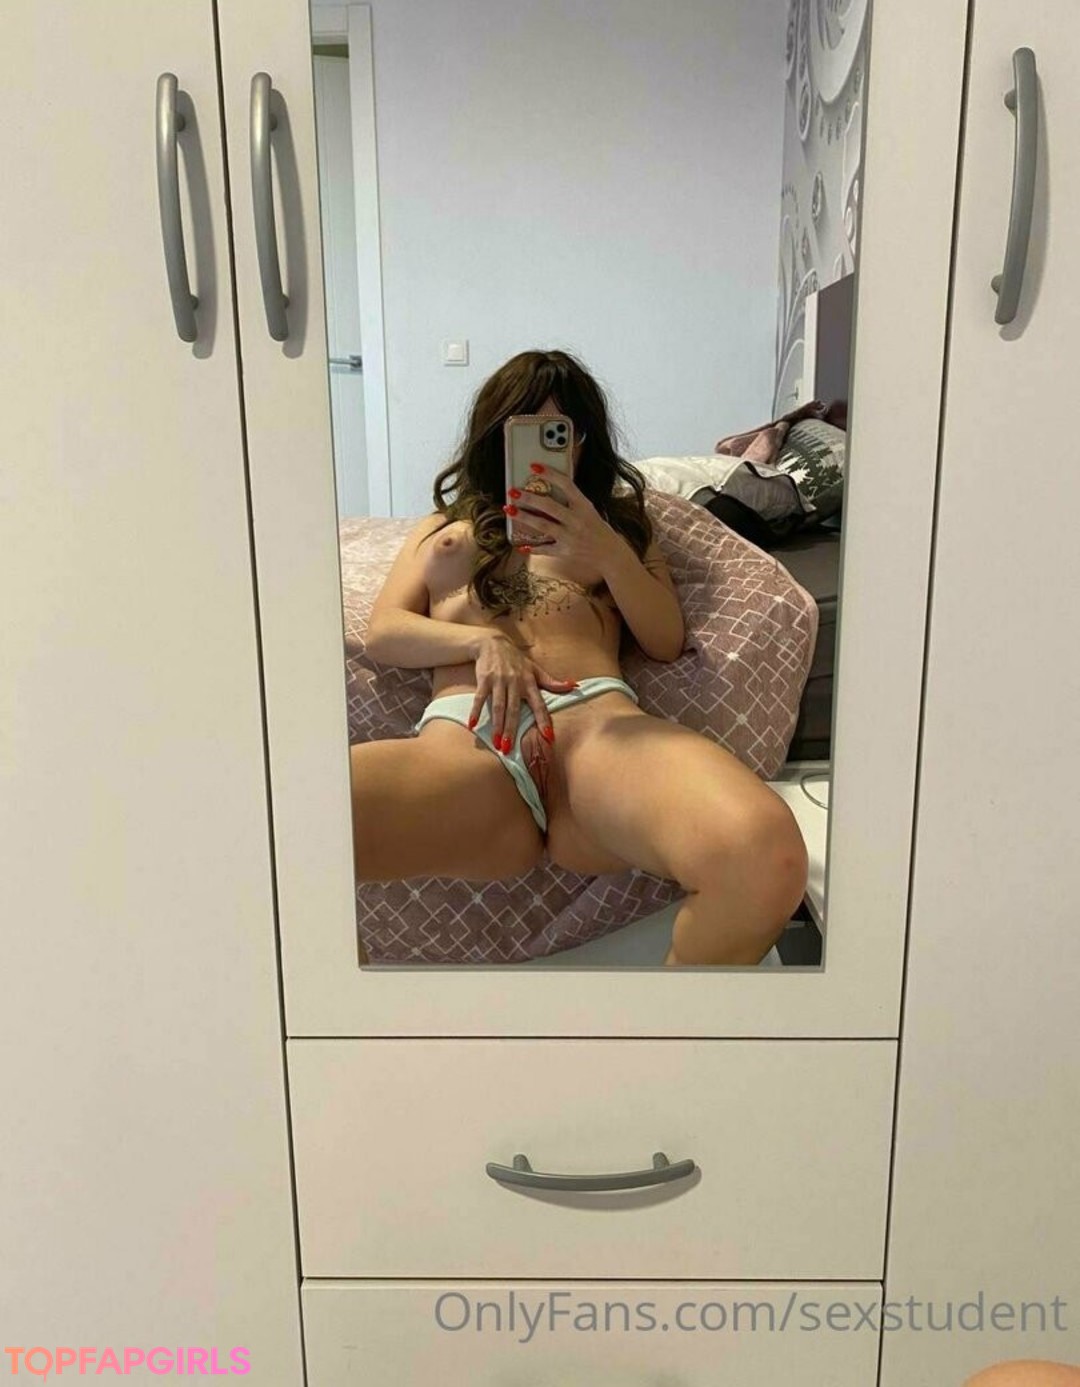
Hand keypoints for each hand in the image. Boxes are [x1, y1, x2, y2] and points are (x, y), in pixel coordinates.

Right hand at [469, 632, 576, 754]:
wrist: (493, 642)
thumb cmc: (516, 660)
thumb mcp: (535, 669)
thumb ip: (552, 681)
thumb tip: (574, 686)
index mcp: (530, 682)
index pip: (539, 705)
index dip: (544, 720)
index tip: (548, 737)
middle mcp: (516, 682)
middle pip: (514, 710)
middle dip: (512, 729)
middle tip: (509, 748)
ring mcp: (500, 681)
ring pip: (499, 706)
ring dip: (497, 725)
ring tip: (496, 743)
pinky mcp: (484, 679)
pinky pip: (480, 698)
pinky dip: (476, 711)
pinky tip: (472, 725)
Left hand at [503, 468, 624, 573]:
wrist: (610, 553)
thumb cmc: (597, 528)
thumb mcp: (589, 510)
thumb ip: (572, 501)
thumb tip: (549, 487)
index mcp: (584, 506)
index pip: (566, 485)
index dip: (550, 474)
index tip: (534, 466)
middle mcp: (576, 520)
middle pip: (549, 506)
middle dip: (529, 498)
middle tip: (513, 491)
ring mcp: (570, 537)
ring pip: (543, 525)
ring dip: (524, 517)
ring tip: (509, 509)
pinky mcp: (565, 551)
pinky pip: (545, 549)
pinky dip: (533, 548)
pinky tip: (521, 544)